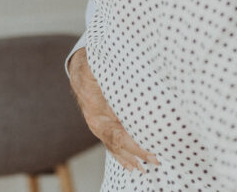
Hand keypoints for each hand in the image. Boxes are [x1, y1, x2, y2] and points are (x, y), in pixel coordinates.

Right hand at [67, 48, 158, 170]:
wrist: (81, 68)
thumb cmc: (96, 68)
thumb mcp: (106, 74)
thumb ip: (120, 86)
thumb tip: (138, 98)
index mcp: (97, 114)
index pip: (118, 136)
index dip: (135, 146)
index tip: (150, 152)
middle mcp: (97, 123)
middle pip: (118, 144)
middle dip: (137, 154)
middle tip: (156, 161)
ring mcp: (98, 126)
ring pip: (114, 147)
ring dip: (130, 158)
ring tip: (144, 168)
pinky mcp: (101, 125)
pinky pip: (111, 143)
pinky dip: (121, 155)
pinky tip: (130, 163)